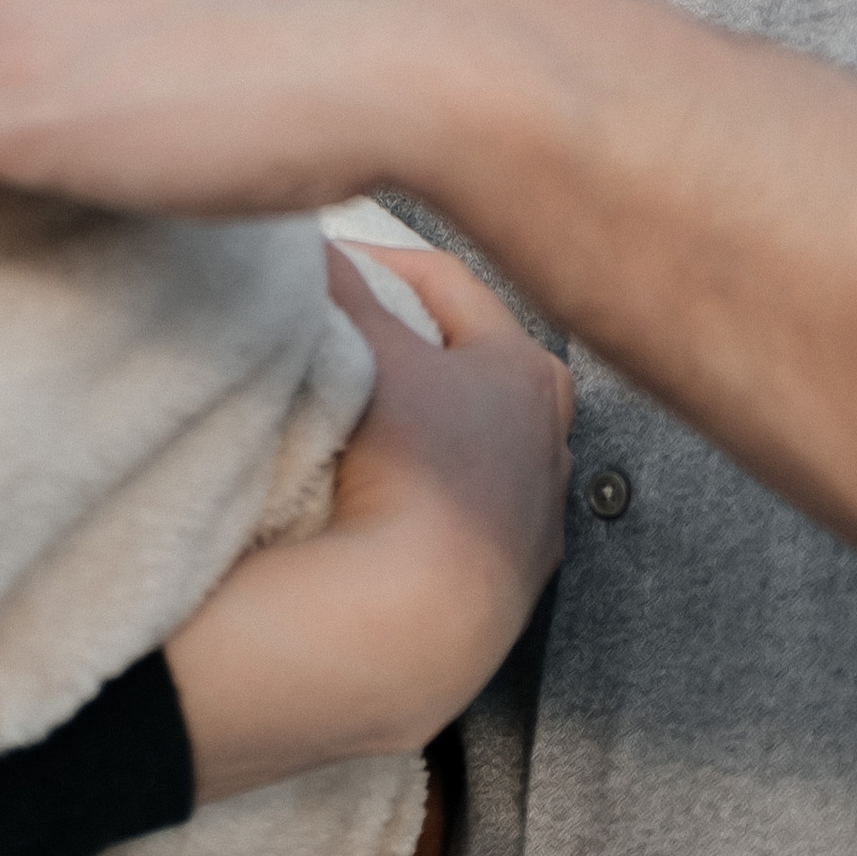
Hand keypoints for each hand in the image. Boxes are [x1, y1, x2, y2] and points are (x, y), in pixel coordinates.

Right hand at [163, 248, 570, 803]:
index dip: (376, 260)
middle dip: (407, 340)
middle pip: (469, 359)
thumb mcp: (373, 356)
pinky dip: (433, 492)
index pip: (445, 281)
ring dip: (424, 422)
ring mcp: (536, 511)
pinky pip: (469, 509)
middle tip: (345, 331)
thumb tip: (307, 238)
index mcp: (526, 368)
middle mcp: (549, 435)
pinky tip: (391, 497)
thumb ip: (343, 286)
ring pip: (476, 438)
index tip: (323, 263)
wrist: (422, 617)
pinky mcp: (515, 577)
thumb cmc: (411, 469)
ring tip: (361, 418)